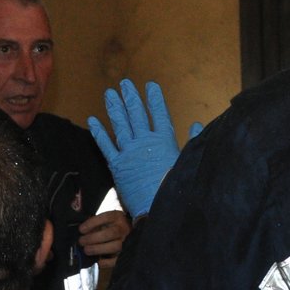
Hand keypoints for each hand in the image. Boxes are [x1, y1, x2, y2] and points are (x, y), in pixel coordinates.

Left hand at [78, 210, 129, 267]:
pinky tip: (97, 261)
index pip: (107, 217)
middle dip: (93, 238)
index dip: (92, 223)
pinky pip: (116, 260)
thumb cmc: (110, 225)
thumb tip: (82, 232)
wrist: (127, 233)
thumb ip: (94, 223)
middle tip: (81, 241)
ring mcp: (126, 242)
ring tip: (86, 250)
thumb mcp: (104, 220)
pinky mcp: (125, 255)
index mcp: (117, 217)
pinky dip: (105, 262)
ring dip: (98, 249)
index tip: (81, 229)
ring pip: (115, 246)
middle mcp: (123, 229)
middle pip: (111, 233)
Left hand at [88, 80, 180, 217]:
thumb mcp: (187, 161)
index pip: (159, 113)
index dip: (154, 99)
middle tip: (124, 83)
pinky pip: (105, 145)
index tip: (150, 85)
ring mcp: (129, 152)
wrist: (157, 206)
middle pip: (136, 114)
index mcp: (164, 140)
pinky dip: (99, 132)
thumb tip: (197, 124)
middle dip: (131, 97)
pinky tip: (93, 120)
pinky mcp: (116, 165)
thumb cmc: (175, 186)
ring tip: (109, 93)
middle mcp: (145, 142)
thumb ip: (192, 140)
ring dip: (114, 108)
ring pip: (120, 124)